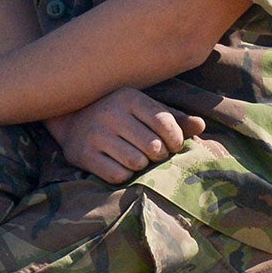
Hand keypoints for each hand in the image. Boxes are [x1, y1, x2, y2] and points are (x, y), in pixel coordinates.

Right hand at [45, 88, 204, 184]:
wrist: (70, 120)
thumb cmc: (118, 115)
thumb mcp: (143, 109)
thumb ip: (173, 118)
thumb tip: (201, 126)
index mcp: (128, 97)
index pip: (165, 123)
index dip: (175, 140)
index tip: (172, 144)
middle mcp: (110, 114)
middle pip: (153, 147)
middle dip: (158, 155)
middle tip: (151, 153)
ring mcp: (95, 135)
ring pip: (137, 163)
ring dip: (140, 165)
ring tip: (134, 158)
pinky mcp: (83, 155)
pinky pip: (117, 175)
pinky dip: (123, 175)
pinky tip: (118, 165)